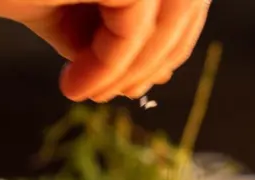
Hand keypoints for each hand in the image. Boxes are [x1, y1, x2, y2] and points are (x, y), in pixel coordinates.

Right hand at [0, 0, 209, 101]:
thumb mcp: (69, 10)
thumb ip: (108, 33)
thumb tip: (153, 75)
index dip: (171, 40)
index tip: (132, 82)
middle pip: (185, 1)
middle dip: (157, 56)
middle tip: (110, 95)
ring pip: (167, 15)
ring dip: (131, 66)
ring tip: (88, 93)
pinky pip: (133, 26)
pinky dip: (110, 65)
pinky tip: (74, 86)